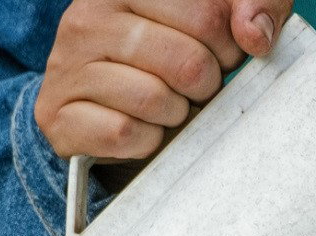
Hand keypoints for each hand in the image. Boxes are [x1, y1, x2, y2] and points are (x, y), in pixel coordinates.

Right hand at [36, 0, 292, 160]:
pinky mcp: (60, 116)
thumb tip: (256, 34)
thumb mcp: (212, 26)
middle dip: (204, 85)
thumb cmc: (165, 63)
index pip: (207, 14)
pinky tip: (142, 129)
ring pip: (156, 99)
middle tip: (194, 87)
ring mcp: (68, 65)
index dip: (229, 47)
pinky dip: (146, 142)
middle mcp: (88, 17)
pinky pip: (125, 134)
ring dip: (176, 115)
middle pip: (187, 61)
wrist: (98, 114)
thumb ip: (252, 6)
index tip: (218, 55)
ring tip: (168, 107)